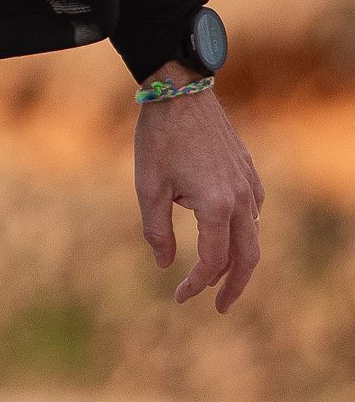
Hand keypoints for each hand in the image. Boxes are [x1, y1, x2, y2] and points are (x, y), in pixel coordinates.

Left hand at [134, 86, 263, 311]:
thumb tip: (166, 265)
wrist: (181, 92)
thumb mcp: (148, 187)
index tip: (179, 296)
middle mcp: (240, 198)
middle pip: (247, 257)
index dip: (196, 284)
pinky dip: (243, 233)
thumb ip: (157, 231)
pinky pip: (254, 212)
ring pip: (253, 235)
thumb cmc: (159, 139)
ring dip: (238, 260)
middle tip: (220, 309)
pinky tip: (227, 238)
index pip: (213, 261)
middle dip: (234, 287)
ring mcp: (248, 184)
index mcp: (215, 205)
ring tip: (218, 279)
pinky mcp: (249, 172)